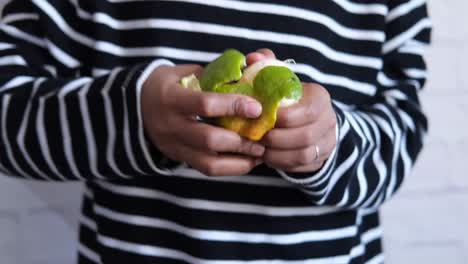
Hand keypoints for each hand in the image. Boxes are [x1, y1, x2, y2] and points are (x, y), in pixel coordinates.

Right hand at [142, 64, 264, 175]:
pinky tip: (247, 161)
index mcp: (172, 98)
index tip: (257, 107)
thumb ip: (213, 73)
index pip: (204, 104)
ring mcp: (174, 146)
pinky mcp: (179, 158)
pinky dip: (230, 168)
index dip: (233, 106)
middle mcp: (171, 125)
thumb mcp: (183, 72)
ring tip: (260, 153)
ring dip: (239, 160)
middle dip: (240, 140)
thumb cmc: (166, 85)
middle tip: (264, 136)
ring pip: (209, 162)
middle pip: (209, 139)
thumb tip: (251, 68)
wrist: (135, 107)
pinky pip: (206, 169)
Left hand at [246, 49, 336, 172]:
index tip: (263, 117)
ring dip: (277, 154)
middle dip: (277, 139)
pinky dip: (281, 163)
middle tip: (257, 136)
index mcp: (320, 99)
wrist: (308, 120)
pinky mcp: (319, 160)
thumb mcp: (280, 79)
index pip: (307, 111)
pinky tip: (267, 157)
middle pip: (305, 136)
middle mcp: (329, 121)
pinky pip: (301, 167)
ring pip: (304, 155)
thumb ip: (267, 65)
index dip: (283, 117)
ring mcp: (327, 143)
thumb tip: (253, 58)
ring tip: (260, 148)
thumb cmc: (288, 98)